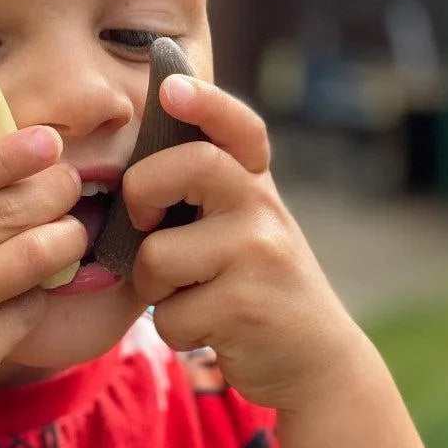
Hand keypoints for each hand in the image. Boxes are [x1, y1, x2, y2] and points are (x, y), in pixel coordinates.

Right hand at [0, 126, 84, 447]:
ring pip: (36, 251)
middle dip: (54, 188)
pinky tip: (33, 294)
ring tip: (72, 233)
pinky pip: (30, 307)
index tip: (47, 140)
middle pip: (9, 206)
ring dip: (67, 237)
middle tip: (70, 184)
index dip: (9, 152)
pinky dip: (40, 296)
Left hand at [124, 75, 365, 412]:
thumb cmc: (254, 283)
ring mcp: (260, 255)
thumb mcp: (242, 225)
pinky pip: (168, 314)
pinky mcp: (246, 307)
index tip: (171, 87)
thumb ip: (204, 191)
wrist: (316, 361)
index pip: (238, 128)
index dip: (206, 101)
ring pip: (157, 256)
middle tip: (144, 223)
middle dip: (142, 192)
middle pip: (189, 165)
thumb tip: (132, 159)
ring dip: (153, 287)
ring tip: (188, 294)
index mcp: (255, 184)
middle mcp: (263, 209)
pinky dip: (173, 329)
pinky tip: (208, 328)